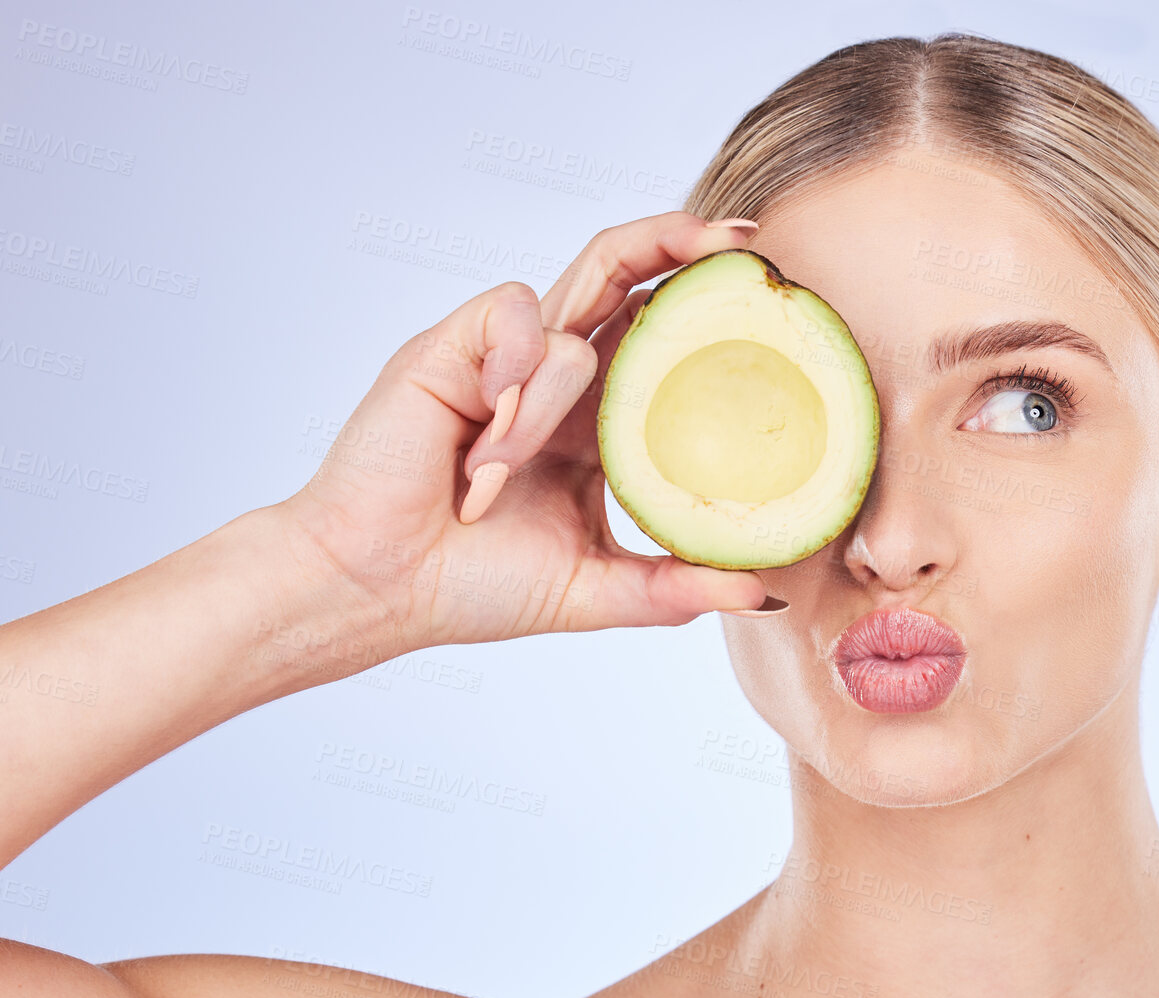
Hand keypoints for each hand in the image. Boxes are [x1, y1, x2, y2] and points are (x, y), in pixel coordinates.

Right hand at [276, 211, 779, 651]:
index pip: (659, 337)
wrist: (378, 589)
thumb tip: (766, 589)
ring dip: (556, 393)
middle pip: (628, 274)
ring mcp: (505, 355)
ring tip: (500, 471)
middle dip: (685, 241)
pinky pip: (517, 318)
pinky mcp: (455, 343)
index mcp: (591, 421)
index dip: (709, 305)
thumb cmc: (470, 585)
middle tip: (743, 243)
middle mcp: (555, 376)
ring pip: (580, 297)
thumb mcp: (596, 588)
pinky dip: (516, 377)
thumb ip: (676, 585)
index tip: (773, 287)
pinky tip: (482, 439)